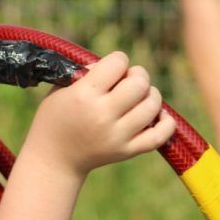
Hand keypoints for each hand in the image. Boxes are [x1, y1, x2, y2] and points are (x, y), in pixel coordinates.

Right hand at [22, 51, 174, 175]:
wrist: (53, 159)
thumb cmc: (55, 118)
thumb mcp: (60, 89)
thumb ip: (86, 73)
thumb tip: (116, 66)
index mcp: (83, 95)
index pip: (117, 63)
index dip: (118, 60)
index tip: (111, 68)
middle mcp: (102, 115)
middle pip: (139, 83)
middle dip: (137, 75)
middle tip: (127, 81)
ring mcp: (116, 135)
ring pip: (152, 106)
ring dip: (150, 95)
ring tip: (139, 97)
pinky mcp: (126, 151)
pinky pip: (159, 135)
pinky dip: (165, 122)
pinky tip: (158, 115)